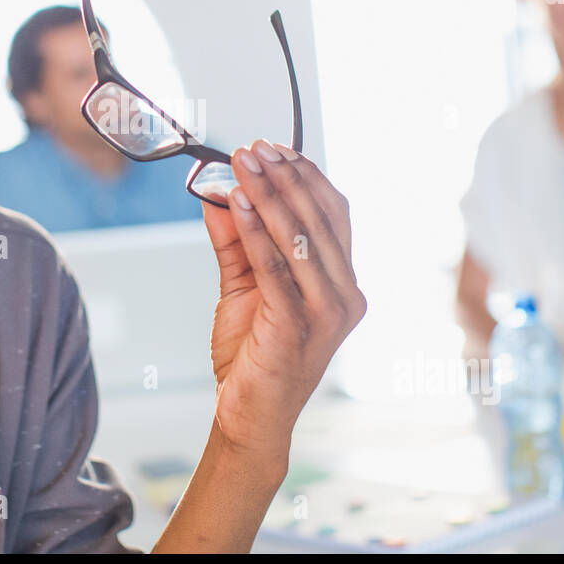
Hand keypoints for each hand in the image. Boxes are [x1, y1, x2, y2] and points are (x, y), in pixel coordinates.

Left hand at [201, 139, 366, 465]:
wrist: (250, 415)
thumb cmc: (253, 353)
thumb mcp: (244, 286)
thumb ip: (235, 242)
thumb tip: (217, 193)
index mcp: (343, 282)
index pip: (334, 214)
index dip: (306, 176)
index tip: (275, 148)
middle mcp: (346, 295)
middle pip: (319, 219)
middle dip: (284, 177)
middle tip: (254, 149)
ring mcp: (327, 312)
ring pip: (299, 237)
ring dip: (268, 195)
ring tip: (242, 165)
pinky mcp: (298, 326)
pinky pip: (275, 268)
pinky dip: (253, 231)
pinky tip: (234, 204)